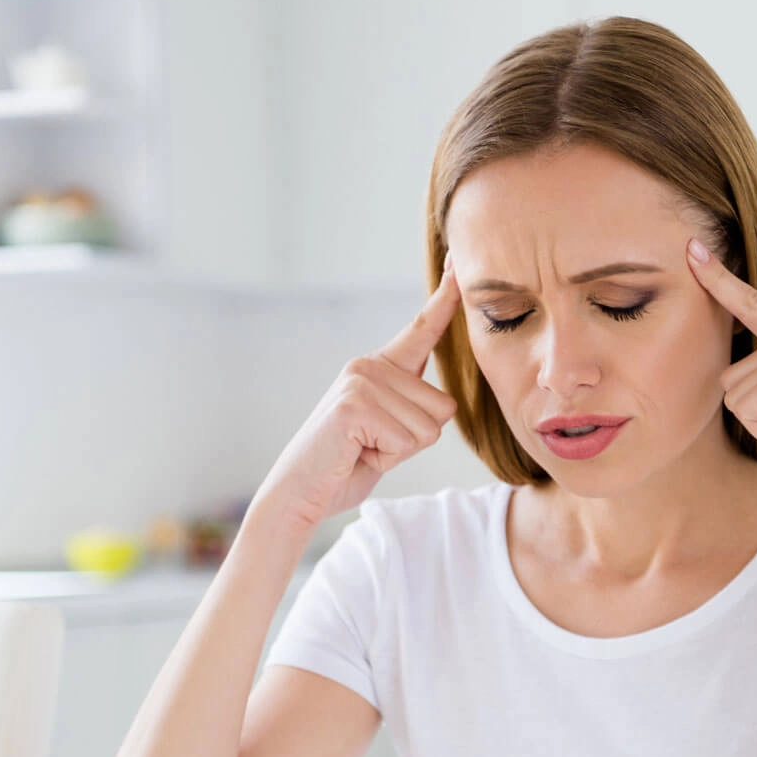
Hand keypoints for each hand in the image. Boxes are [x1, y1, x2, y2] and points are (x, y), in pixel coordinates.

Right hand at [253, 261, 461, 531]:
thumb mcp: (388, 431)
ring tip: (363, 449)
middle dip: (416, 440)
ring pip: (428, 428)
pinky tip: (357, 453)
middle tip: (373, 445)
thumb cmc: (345, 466)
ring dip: (400, 451)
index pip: (422, 330)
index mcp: (380, 367)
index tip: (456, 263)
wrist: (299, 492)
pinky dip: (387, 458)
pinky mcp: (354, 404)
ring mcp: (360, 381)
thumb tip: (443, 403)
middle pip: (443, 407)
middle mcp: (370, 365)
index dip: (445, 300)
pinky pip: (407, 440)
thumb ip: (411, 408)